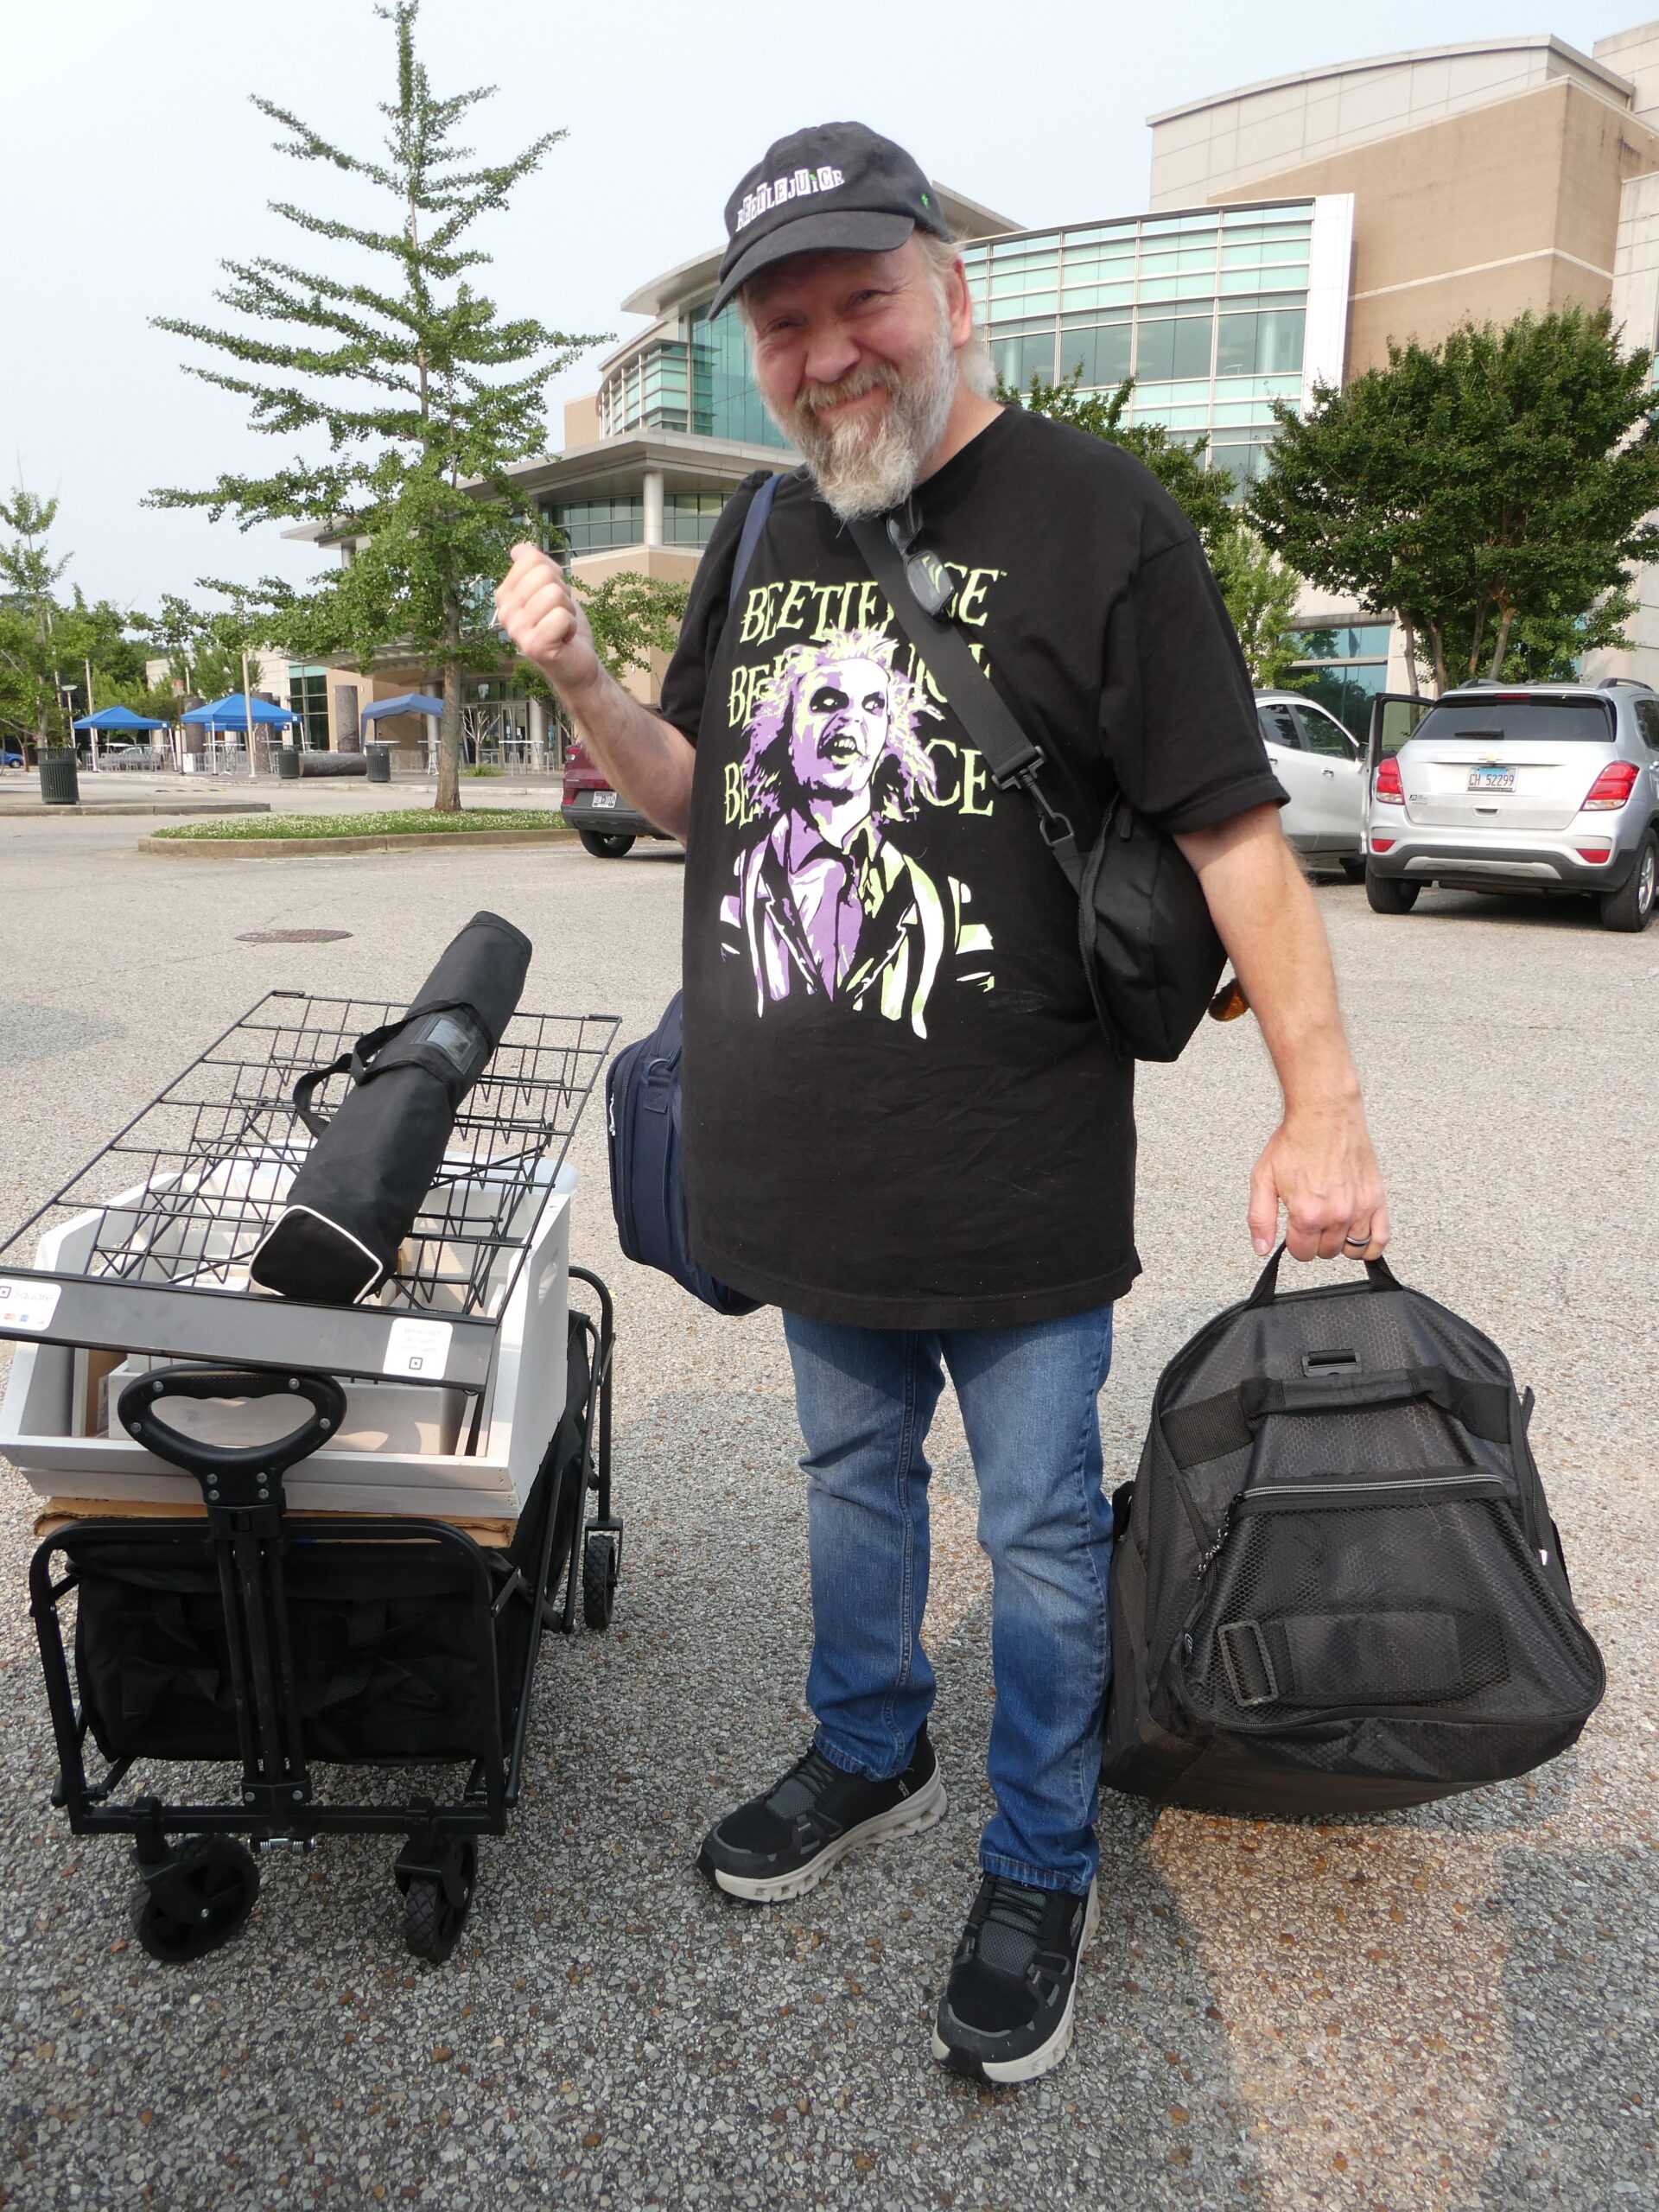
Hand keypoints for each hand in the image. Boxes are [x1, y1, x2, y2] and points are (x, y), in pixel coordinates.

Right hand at [494, 543, 601, 699]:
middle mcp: (505, 612)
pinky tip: (564, 640)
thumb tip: (518, 548)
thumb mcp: (550, 589)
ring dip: (568, 611)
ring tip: (561, 628)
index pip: (531, 559)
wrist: (577, 664)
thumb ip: (535, 567)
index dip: (554, 576)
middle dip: (562, 594)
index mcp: (505, 596)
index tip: (553, 599)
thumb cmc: (563, 627)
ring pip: (554, 594)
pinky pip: (562, 616)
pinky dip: (571, 627)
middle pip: (544, 574)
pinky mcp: (534, 646)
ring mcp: (517, 630)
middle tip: (558, 615)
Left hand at [1247, 1099, 1389, 1261]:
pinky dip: (1371, 1245)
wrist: (1324, 1114)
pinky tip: (1359, 1237)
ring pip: (1353, 1248)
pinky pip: (1382, 1238)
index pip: (1302, 1253)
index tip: (1295, 1230)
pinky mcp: (1377, 1199)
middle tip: (1312, 1220)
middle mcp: (1336, 1214)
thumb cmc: (1295, 1141)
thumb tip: (1262, 1247)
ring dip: (1340, 1242)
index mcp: (1307, 1213)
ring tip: (1331, 1225)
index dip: (1295, 1243)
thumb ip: (1261, 1218)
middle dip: (1316, 1241)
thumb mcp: (1263, 1179)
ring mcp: (1360, 1208)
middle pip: (1327, 1252)